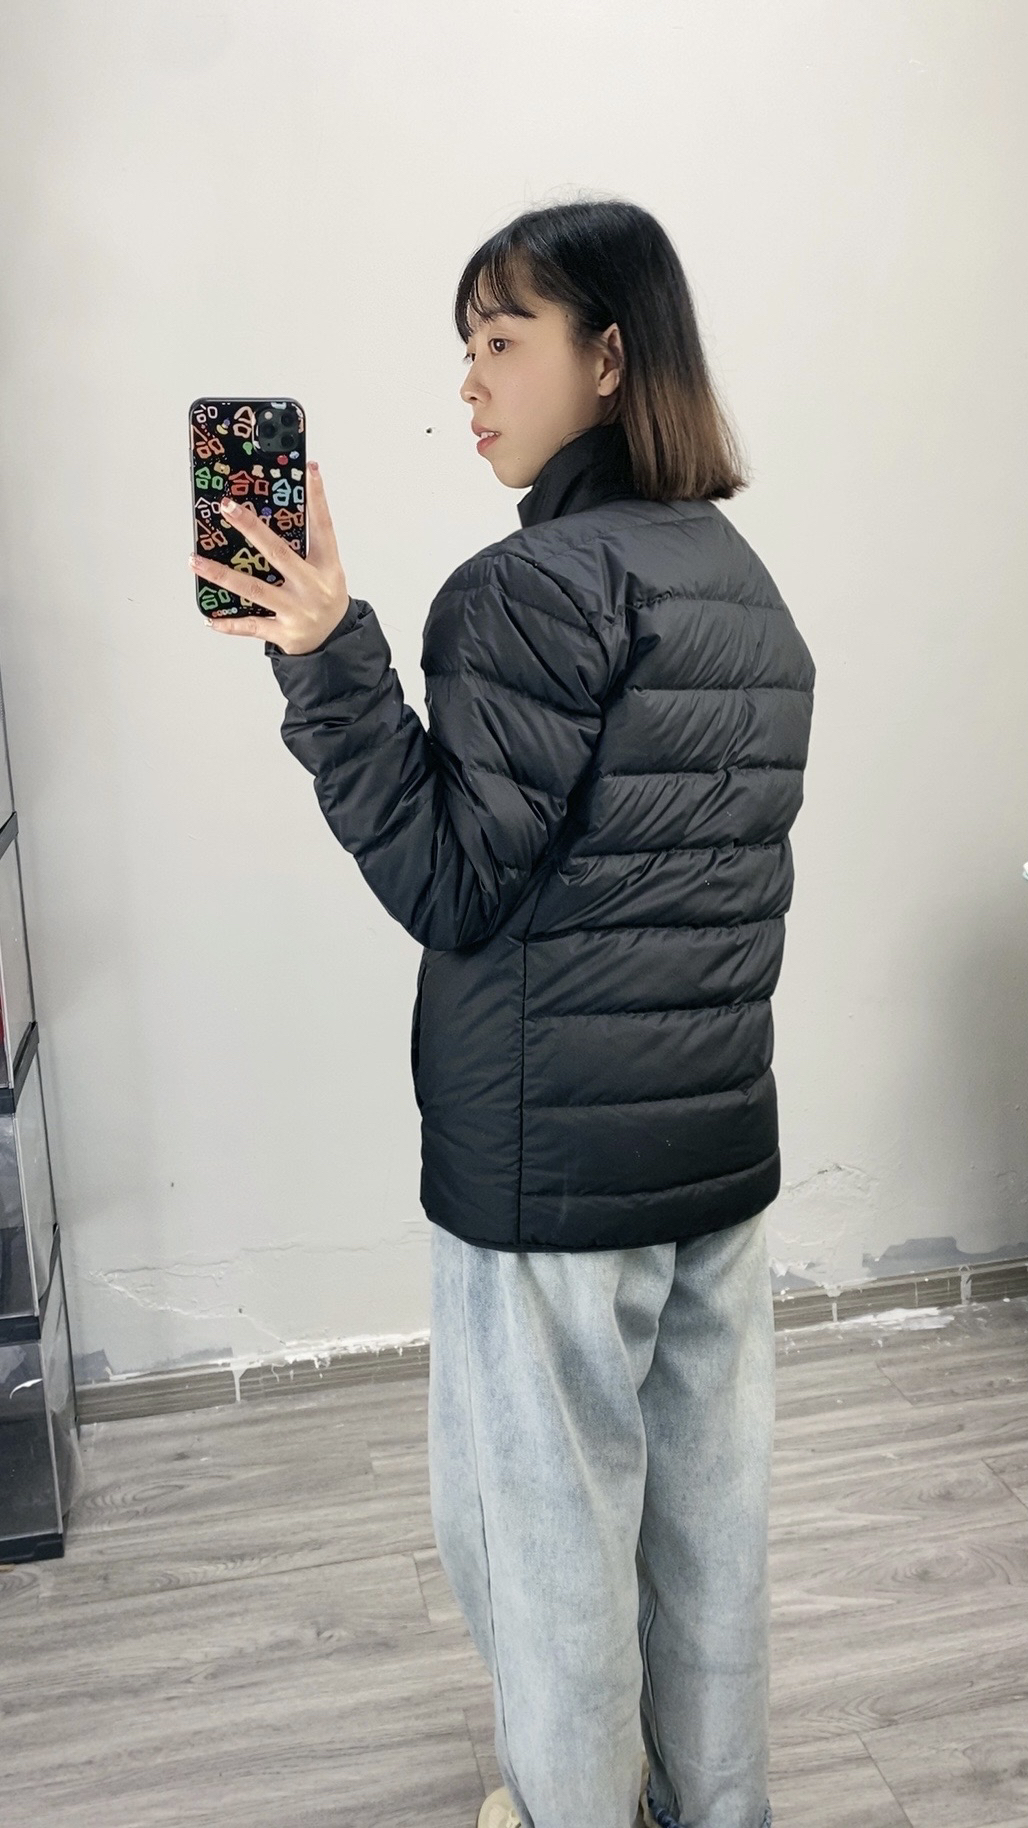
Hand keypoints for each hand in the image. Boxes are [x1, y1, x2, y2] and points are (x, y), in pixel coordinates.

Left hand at [191, 461, 350, 655]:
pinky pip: (252, 626)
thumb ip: (305, 546)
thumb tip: (271, 517)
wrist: (335, 643)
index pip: (323, 526)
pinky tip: (210, 618)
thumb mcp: (326, 570)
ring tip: (195, 561)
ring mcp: (297, 610)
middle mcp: (312, 587)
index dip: (318, 498)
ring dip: (221, 575)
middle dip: (251, 528)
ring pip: (254, 589)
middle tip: (227, 508)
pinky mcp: (284, 632)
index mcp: (326, 567)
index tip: (310, 470)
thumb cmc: (324, 599)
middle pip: (278, 553)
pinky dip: (230, 624)